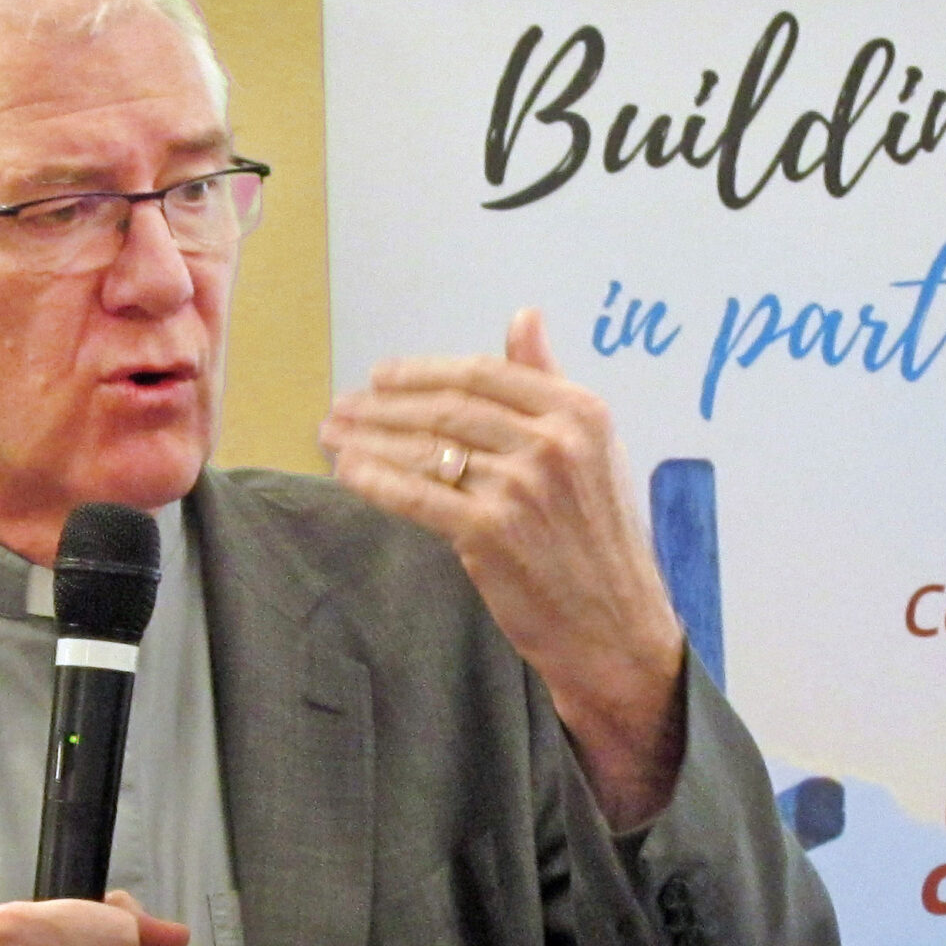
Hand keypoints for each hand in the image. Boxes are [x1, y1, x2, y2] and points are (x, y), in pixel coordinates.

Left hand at [321, 307, 687, 829]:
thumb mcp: (591, 451)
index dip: (421, 372)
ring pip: (426, 448)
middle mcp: (554, 442)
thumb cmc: (598, 542)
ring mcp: (522, 486)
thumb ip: (549, 383)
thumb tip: (524, 318)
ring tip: (332, 437)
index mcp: (579, 412)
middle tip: (341, 408)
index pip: (482, 373)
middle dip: (383, 405)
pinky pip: (417, 495)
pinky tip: (348, 472)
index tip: (380, 377)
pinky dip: (375, 480)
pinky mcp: (492, 532)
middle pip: (447, 407)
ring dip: (368, 439)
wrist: (614, 627)